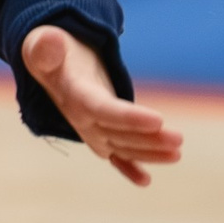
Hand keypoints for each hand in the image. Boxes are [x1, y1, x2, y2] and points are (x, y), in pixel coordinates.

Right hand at [21, 23, 182, 185]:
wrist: (48, 62)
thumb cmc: (51, 49)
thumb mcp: (46, 41)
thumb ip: (45, 46)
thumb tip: (49, 42)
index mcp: (74, 96)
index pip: (104, 111)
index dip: (129, 118)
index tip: (158, 120)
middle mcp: (82, 120)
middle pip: (119, 134)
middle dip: (149, 139)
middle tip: (178, 139)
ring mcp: (90, 130)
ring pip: (123, 146)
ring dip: (149, 152)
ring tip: (177, 153)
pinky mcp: (99, 132)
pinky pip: (114, 155)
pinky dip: (128, 169)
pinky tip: (145, 181)